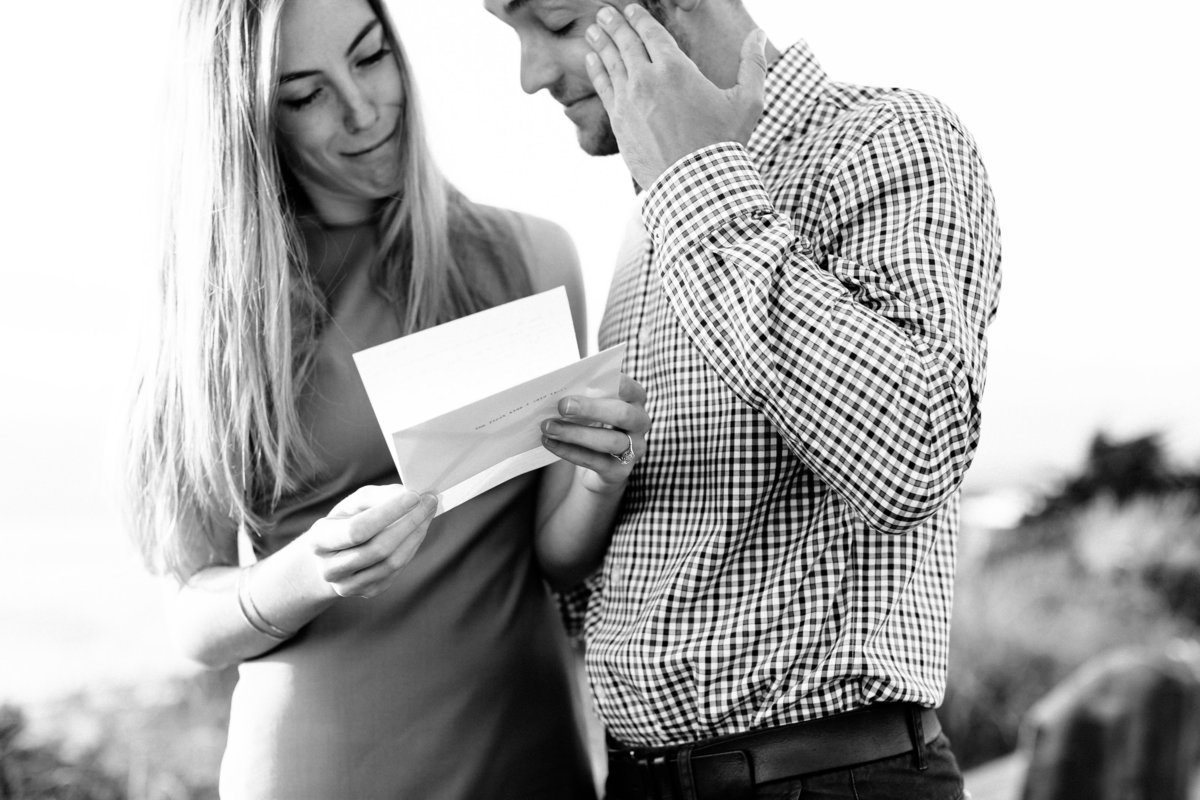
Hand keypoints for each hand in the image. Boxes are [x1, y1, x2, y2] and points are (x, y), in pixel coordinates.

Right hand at [302, 485, 436, 598]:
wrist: (333, 556)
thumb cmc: (345, 522)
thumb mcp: (352, 504)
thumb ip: (377, 497)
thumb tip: (406, 495)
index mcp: (319, 541)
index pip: (356, 529)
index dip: (388, 513)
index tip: (414, 496)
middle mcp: (329, 569)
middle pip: (378, 549)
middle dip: (409, 522)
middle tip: (429, 502)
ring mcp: (348, 585)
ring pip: (391, 563)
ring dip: (416, 535)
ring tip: (427, 513)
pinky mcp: (368, 591)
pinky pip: (397, 570)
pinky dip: (412, 547)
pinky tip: (418, 530)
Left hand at [541, 374, 649, 494]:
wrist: (600, 463)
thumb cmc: (594, 423)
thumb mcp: (594, 405)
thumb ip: (585, 394)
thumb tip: (557, 385)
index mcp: (636, 399)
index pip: (629, 387)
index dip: (610, 384)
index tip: (583, 381)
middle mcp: (641, 423)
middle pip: (622, 414)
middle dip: (591, 409)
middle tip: (562, 406)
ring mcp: (634, 449)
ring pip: (610, 441)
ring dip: (575, 434)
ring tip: (548, 428)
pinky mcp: (620, 471)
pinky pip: (596, 461)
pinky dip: (570, 452)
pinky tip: (551, 443)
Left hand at [584, 4, 766, 188]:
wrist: (695, 183)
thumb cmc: (723, 143)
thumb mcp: (748, 102)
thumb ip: (753, 64)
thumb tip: (760, 34)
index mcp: (676, 68)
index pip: (651, 33)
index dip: (638, 18)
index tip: (630, 10)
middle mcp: (647, 78)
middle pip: (625, 43)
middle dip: (613, 25)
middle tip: (603, 14)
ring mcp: (629, 100)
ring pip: (610, 63)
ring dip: (601, 43)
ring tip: (592, 31)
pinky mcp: (618, 121)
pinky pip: (603, 88)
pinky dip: (596, 71)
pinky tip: (591, 61)